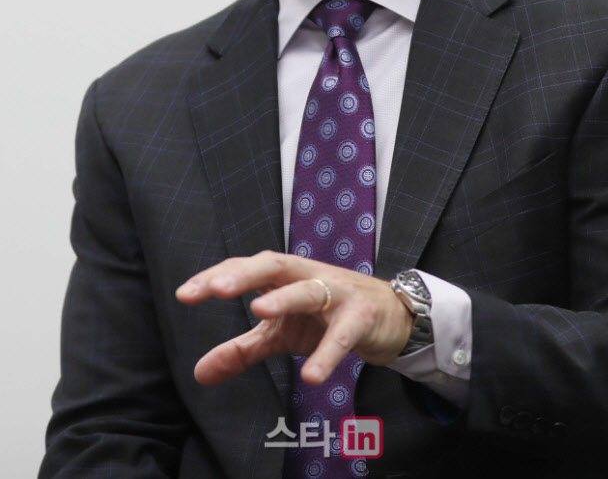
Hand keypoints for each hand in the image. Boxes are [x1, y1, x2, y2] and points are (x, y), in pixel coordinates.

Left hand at [175, 250, 413, 385]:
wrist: (388, 316)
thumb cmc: (326, 318)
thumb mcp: (281, 334)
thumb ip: (243, 349)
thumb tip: (199, 372)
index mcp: (284, 277)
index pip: (246, 269)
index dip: (216, 277)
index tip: (185, 294)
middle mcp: (307, 276)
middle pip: (274, 265)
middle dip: (245, 274)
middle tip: (215, 289)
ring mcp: (337, 293)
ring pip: (309, 290)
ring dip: (285, 299)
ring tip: (259, 312)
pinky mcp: (361, 316)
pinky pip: (343, 334)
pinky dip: (328, 353)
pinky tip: (311, 376)